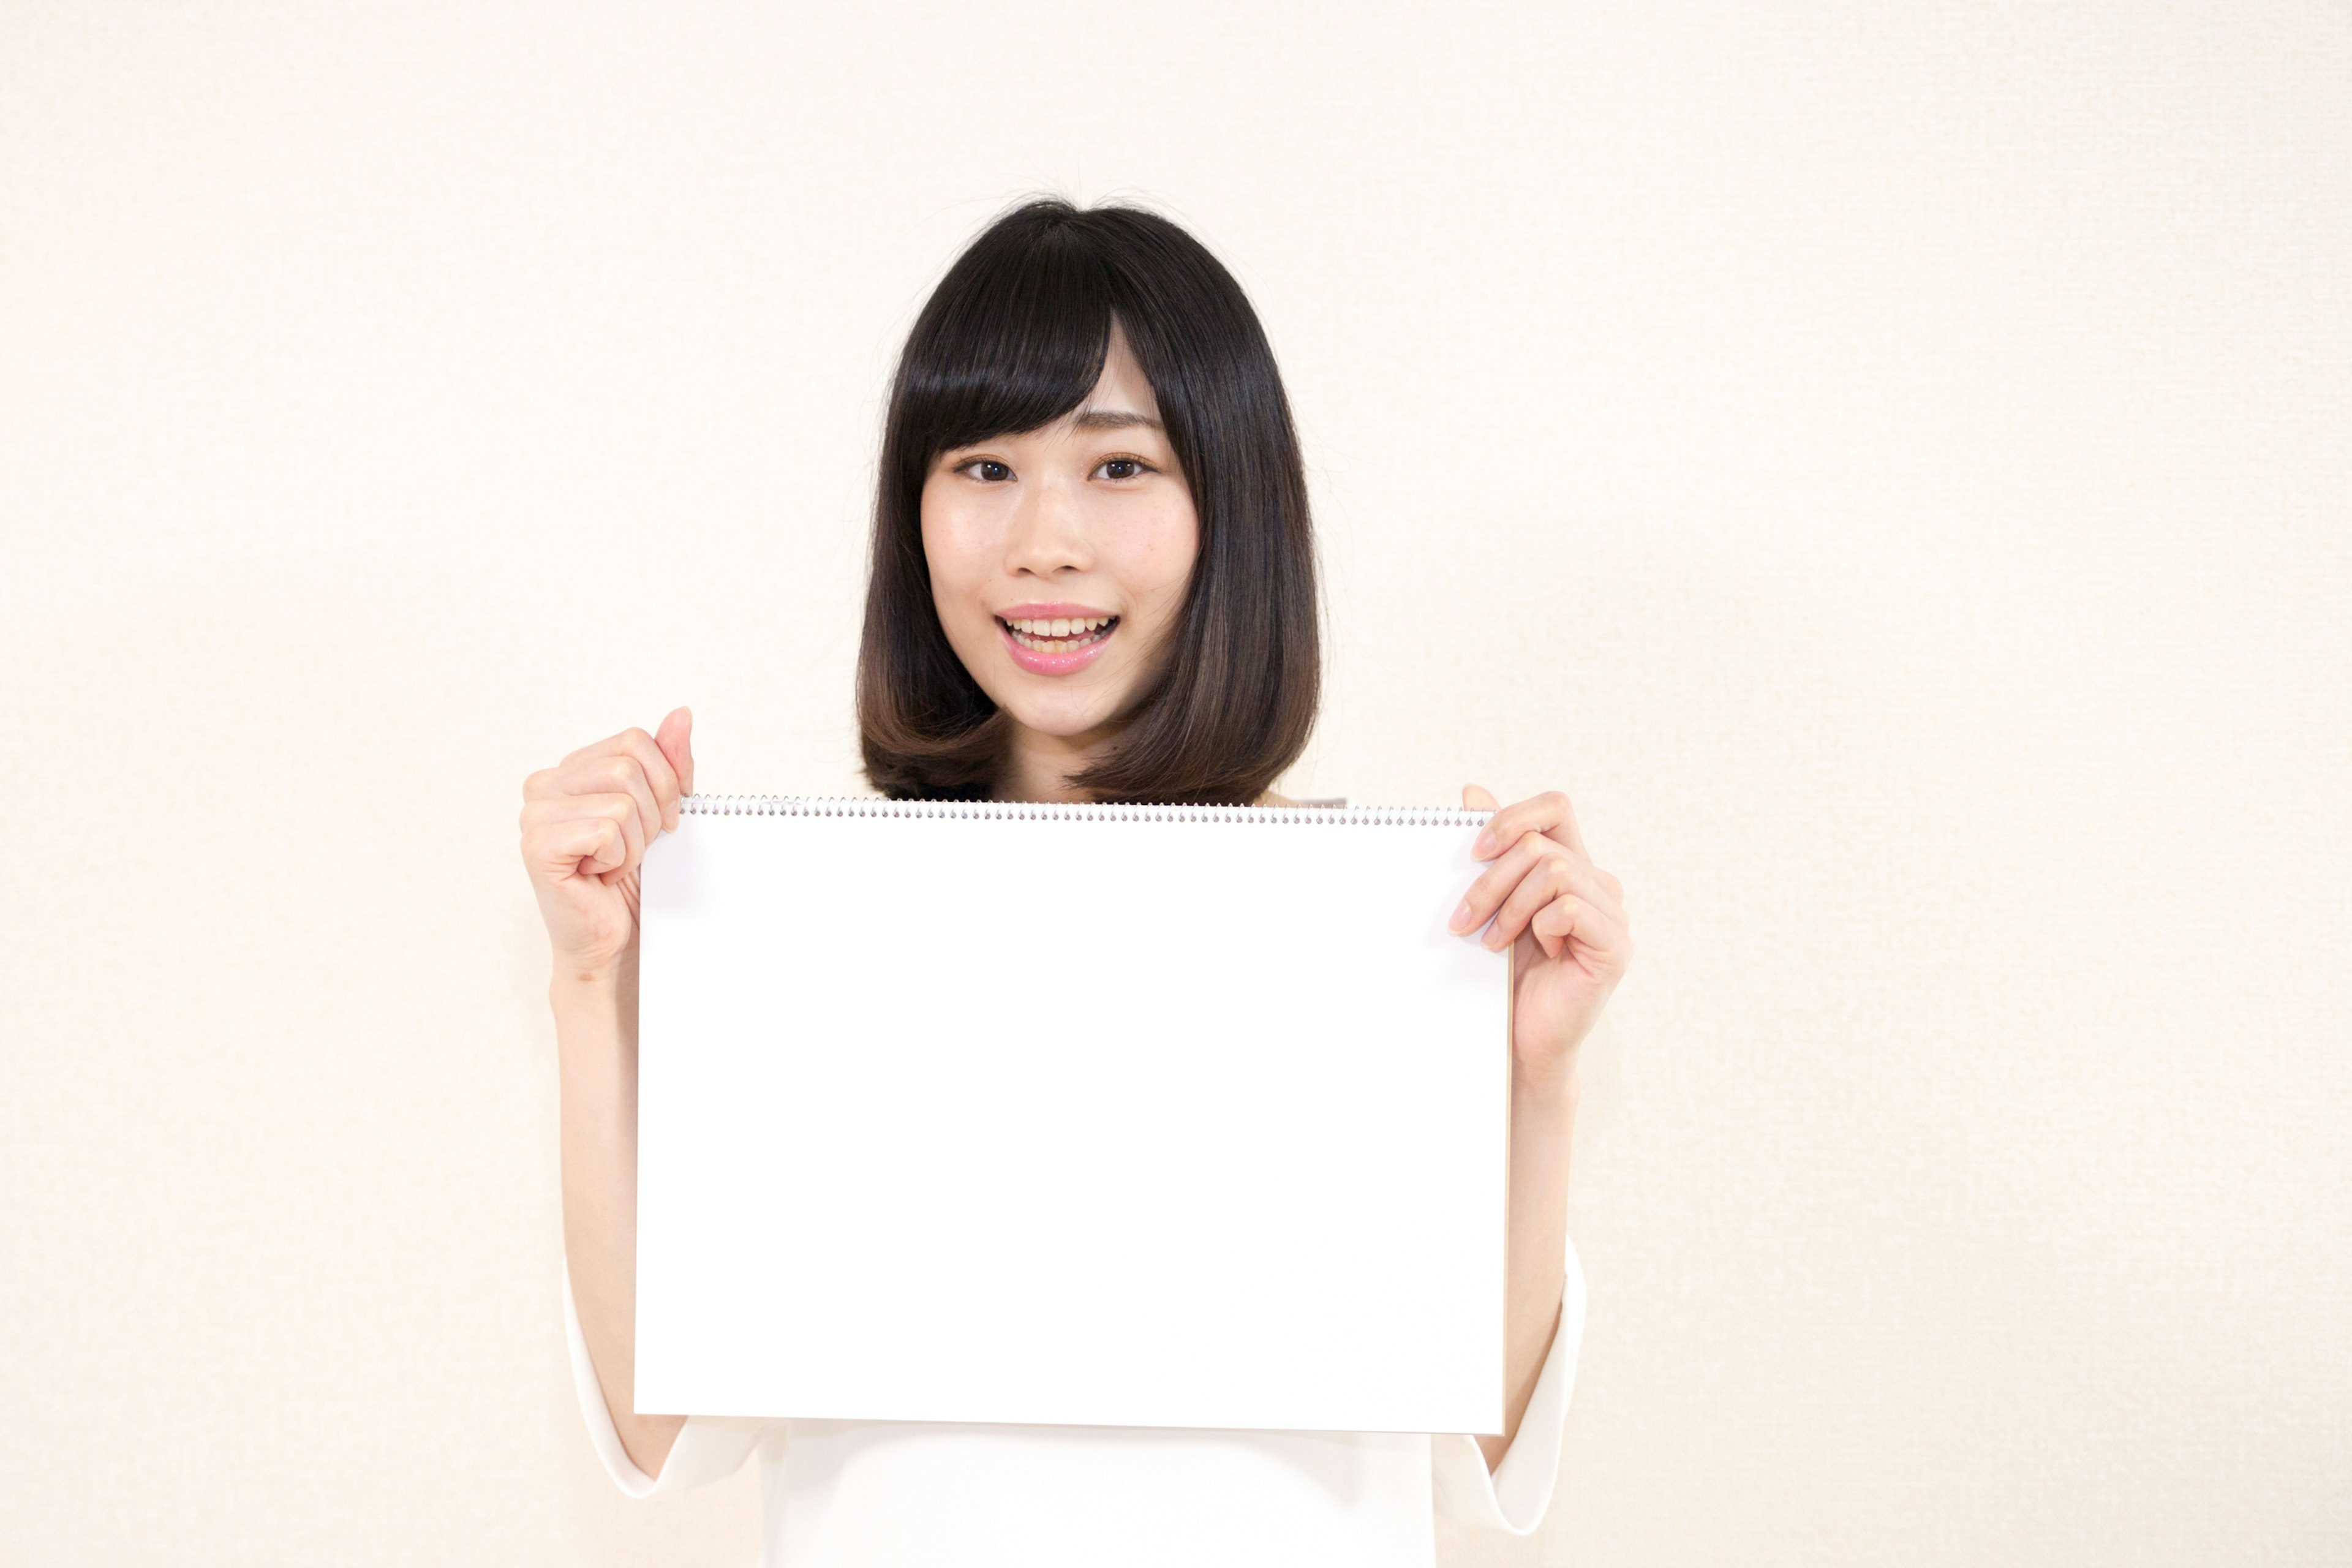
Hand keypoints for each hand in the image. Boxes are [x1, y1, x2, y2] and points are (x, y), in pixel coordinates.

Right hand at [519, 707, 694, 980]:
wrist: (615, 941)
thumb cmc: (632, 880)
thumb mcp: (662, 811)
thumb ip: (669, 763)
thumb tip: (681, 714)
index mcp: (570, 769)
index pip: (635, 741)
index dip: (665, 782)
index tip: (662, 821)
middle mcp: (543, 785)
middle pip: (630, 766)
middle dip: (652, 813)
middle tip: (634, 850)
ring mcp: (534, 815)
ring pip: (622, 799)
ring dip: (635, 842)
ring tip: (613, 864)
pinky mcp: (537, 846)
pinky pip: (606, 829)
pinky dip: (618, 857)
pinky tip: (599, 875)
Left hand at [1448, 786, 1631, 1093]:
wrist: (1523, 1041)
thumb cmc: (1508, 975)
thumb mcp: (1491, 905)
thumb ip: (1489, 851)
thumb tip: (1472, 790)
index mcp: (1571, 866)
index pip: (1554, 808)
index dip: (1512, 816)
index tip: (1472, 852)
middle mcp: (1598, 883)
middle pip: (1540, 843)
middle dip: (1490, 880)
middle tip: (1462, 920)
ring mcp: (1612, 913)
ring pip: (1552, 871)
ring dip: (1508, 907)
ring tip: (1492, 943)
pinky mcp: (1616, 944)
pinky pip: (1570, 908)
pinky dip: (1540, 928)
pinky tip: (1539, 955)